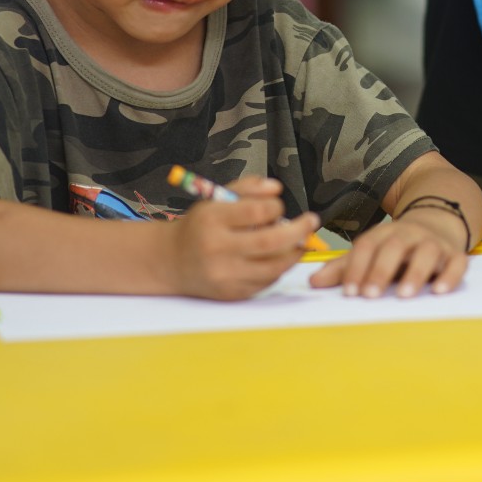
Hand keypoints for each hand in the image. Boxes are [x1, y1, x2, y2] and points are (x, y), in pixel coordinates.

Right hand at [166, 177, 319, 300]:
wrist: (170, 261)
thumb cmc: (199, 226)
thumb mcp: (216, 198)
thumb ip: (248, 187)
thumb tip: (277, 188)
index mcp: (212, 220)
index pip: (255, 212)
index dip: (276, 207)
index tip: (279, 205)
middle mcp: (217, 249)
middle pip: (270, 242)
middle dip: (298, 231)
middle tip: (312, 221)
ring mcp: (224, 275)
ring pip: (273, 266)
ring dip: (294, 252)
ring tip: (300, 241)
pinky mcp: (231, 293)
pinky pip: (266, 282)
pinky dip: (278, 268)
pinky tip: (278, 257)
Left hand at [308, 213, 467, 298]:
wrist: (439, 220)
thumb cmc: (398, 246)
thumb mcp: (372, 250)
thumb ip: (345, 267)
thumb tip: (313, 282)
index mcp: (384, 233)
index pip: (367, 245)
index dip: (356, 267)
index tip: (349, 292)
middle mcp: (409, 234)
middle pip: (394, 247)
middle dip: (381, 271)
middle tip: (370, 295)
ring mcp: (434, 242)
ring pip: (426, 252)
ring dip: (415, 272)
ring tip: (405, 295)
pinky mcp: (455, 253)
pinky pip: (457, 263)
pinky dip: (450, 276)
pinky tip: (439, 291)